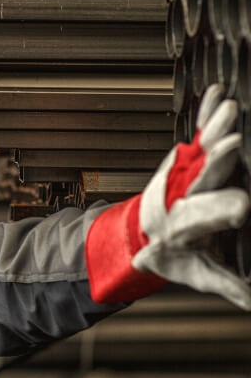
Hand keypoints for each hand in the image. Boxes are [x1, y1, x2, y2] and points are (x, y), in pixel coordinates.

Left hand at [86, 84, 250, 309]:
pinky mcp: (186, 161)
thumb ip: (224, 283)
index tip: (240, 207)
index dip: (220, 210)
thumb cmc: (166, 251)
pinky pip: (197, 134)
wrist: (136, 231)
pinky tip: (217, 94)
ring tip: (229, 108)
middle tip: (233, 145)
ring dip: (214, 128)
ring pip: (200, 149)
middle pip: (201, 176)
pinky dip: (206, 114)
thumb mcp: (193, 271)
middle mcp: (180, 195)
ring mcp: (182, 175)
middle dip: (217, 161)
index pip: (204, 216)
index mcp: (183, 224)